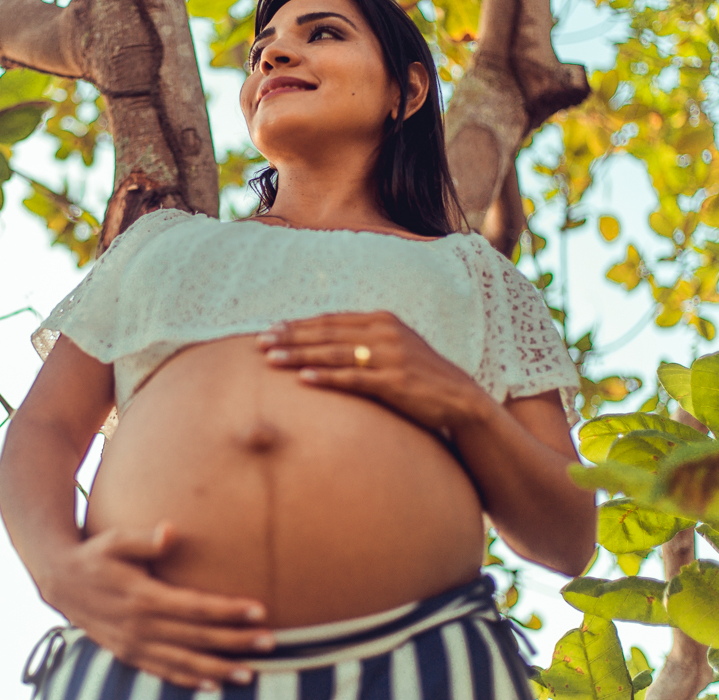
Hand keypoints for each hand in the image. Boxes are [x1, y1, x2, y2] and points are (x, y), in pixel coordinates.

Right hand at [41, 521, 273, 689]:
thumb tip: (170, 531)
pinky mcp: (128, 654)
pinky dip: (188, 679)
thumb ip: (144, 539)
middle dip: (236, 641)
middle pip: (198, 637)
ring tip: (251, 672)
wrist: (59, 582)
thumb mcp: (115, 539)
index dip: (228, 610)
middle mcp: (141, 626)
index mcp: (143, 597)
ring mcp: (134, 644)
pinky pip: (163, 671)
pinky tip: (212, 684)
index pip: (195, 607)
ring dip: (219, 668)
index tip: (259, 609)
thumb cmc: (95, 554)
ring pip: (184, 661)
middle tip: (270, 642)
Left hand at [256, 311, 489, 431]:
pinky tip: (304, 380)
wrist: (459, 397)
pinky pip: (354, 379)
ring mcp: (390, 356)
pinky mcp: (395, 381)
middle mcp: (384, 333)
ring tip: (272, 360)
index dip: (298, 325)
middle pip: (327, 333)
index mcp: (381, 320)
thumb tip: (323, 342)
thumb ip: (362, 341)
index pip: (330, 321)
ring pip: (335, 354)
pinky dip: (327, 378)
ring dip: (300, 356)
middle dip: (290, 338)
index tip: (269, 330)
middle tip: (259, 343)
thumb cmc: (417, 375)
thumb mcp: (391, 348)